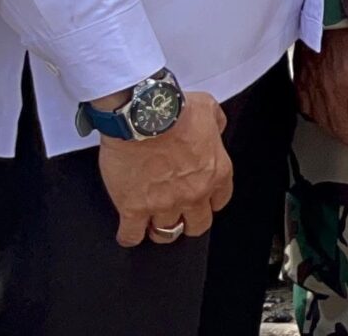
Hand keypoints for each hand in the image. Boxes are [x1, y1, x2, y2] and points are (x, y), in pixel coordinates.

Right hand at [98, 92, 231, 247]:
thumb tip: (214, 130)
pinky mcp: (134, 208)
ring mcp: (164, 204)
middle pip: (197, 224)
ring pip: (167, 233)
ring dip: (160, 229)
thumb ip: (216, 124)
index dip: (208, 201)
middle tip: (178, 215)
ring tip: (152, 223)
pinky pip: (132, 235)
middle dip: (189, 221)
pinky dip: (129, 236)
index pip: (220, 201)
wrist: (142, 116)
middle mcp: (194, 193)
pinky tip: (128, 231)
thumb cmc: (173, 110)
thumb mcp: (209, 109)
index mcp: (216, 172)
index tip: (200, 199)